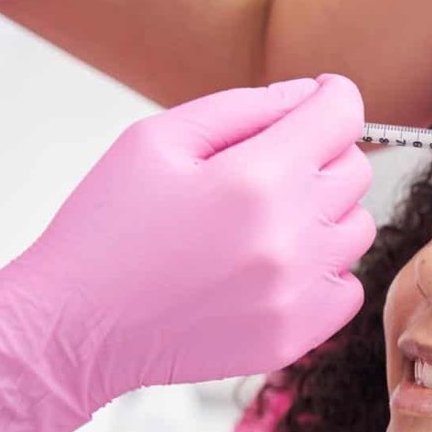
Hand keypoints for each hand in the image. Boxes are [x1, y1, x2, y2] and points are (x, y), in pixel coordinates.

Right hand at [0, 75, 373, 431]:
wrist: (74, 327)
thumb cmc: (106, 226)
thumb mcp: (156, 139)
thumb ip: (244, 107)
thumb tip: (310, 94)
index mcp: (256, 178)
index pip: (344, 115)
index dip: (331, 96)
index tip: (316, 99)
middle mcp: (290, 236)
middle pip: (354, 169)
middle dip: (319, 153)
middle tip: (268, 165)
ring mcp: (297, 293)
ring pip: (357, 228)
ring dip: (322, 213)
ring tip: (264, 220)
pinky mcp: (295, 336)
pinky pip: (347, 287)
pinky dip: (321, 270)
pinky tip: (271, 266)